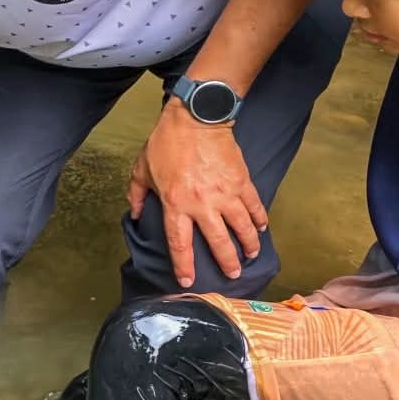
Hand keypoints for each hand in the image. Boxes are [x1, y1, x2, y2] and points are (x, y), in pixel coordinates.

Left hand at [129, 101, 264, 288]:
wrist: (197, 118)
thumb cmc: (165, 143)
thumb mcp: (141, 169)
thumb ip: (137, 195)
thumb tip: (136, 215)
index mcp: (176, 204)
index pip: (180, 244)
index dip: (184, 265)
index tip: (187, 281)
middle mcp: (202, 204)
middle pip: (218, 242)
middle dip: (227, 262)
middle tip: (233, 275)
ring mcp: (226, 194)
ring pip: (242, 228)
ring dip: (249, 244)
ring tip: (251, 255)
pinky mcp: (242, 182)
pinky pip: (254, 206)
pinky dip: (260, 219)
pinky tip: (261, 228)